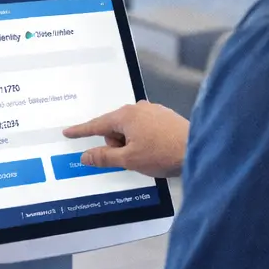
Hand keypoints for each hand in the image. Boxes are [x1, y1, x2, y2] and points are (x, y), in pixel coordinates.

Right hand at [63, 101, 188, 178]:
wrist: (199, 149)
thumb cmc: (164, 153)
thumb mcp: (129, 160)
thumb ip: (104, 157)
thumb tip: (86, 156)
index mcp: (125, 116)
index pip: (96, 125)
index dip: (81, 131)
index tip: (68, 132)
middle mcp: (138, 108)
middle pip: (114, 128)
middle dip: (117, 145)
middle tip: (131, 158)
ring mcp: (153, 111)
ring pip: (130, 129)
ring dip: (132, 143)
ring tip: (149, 156)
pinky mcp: (165, 117)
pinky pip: (144, 128)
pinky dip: (144, 139)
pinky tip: (157, 150)